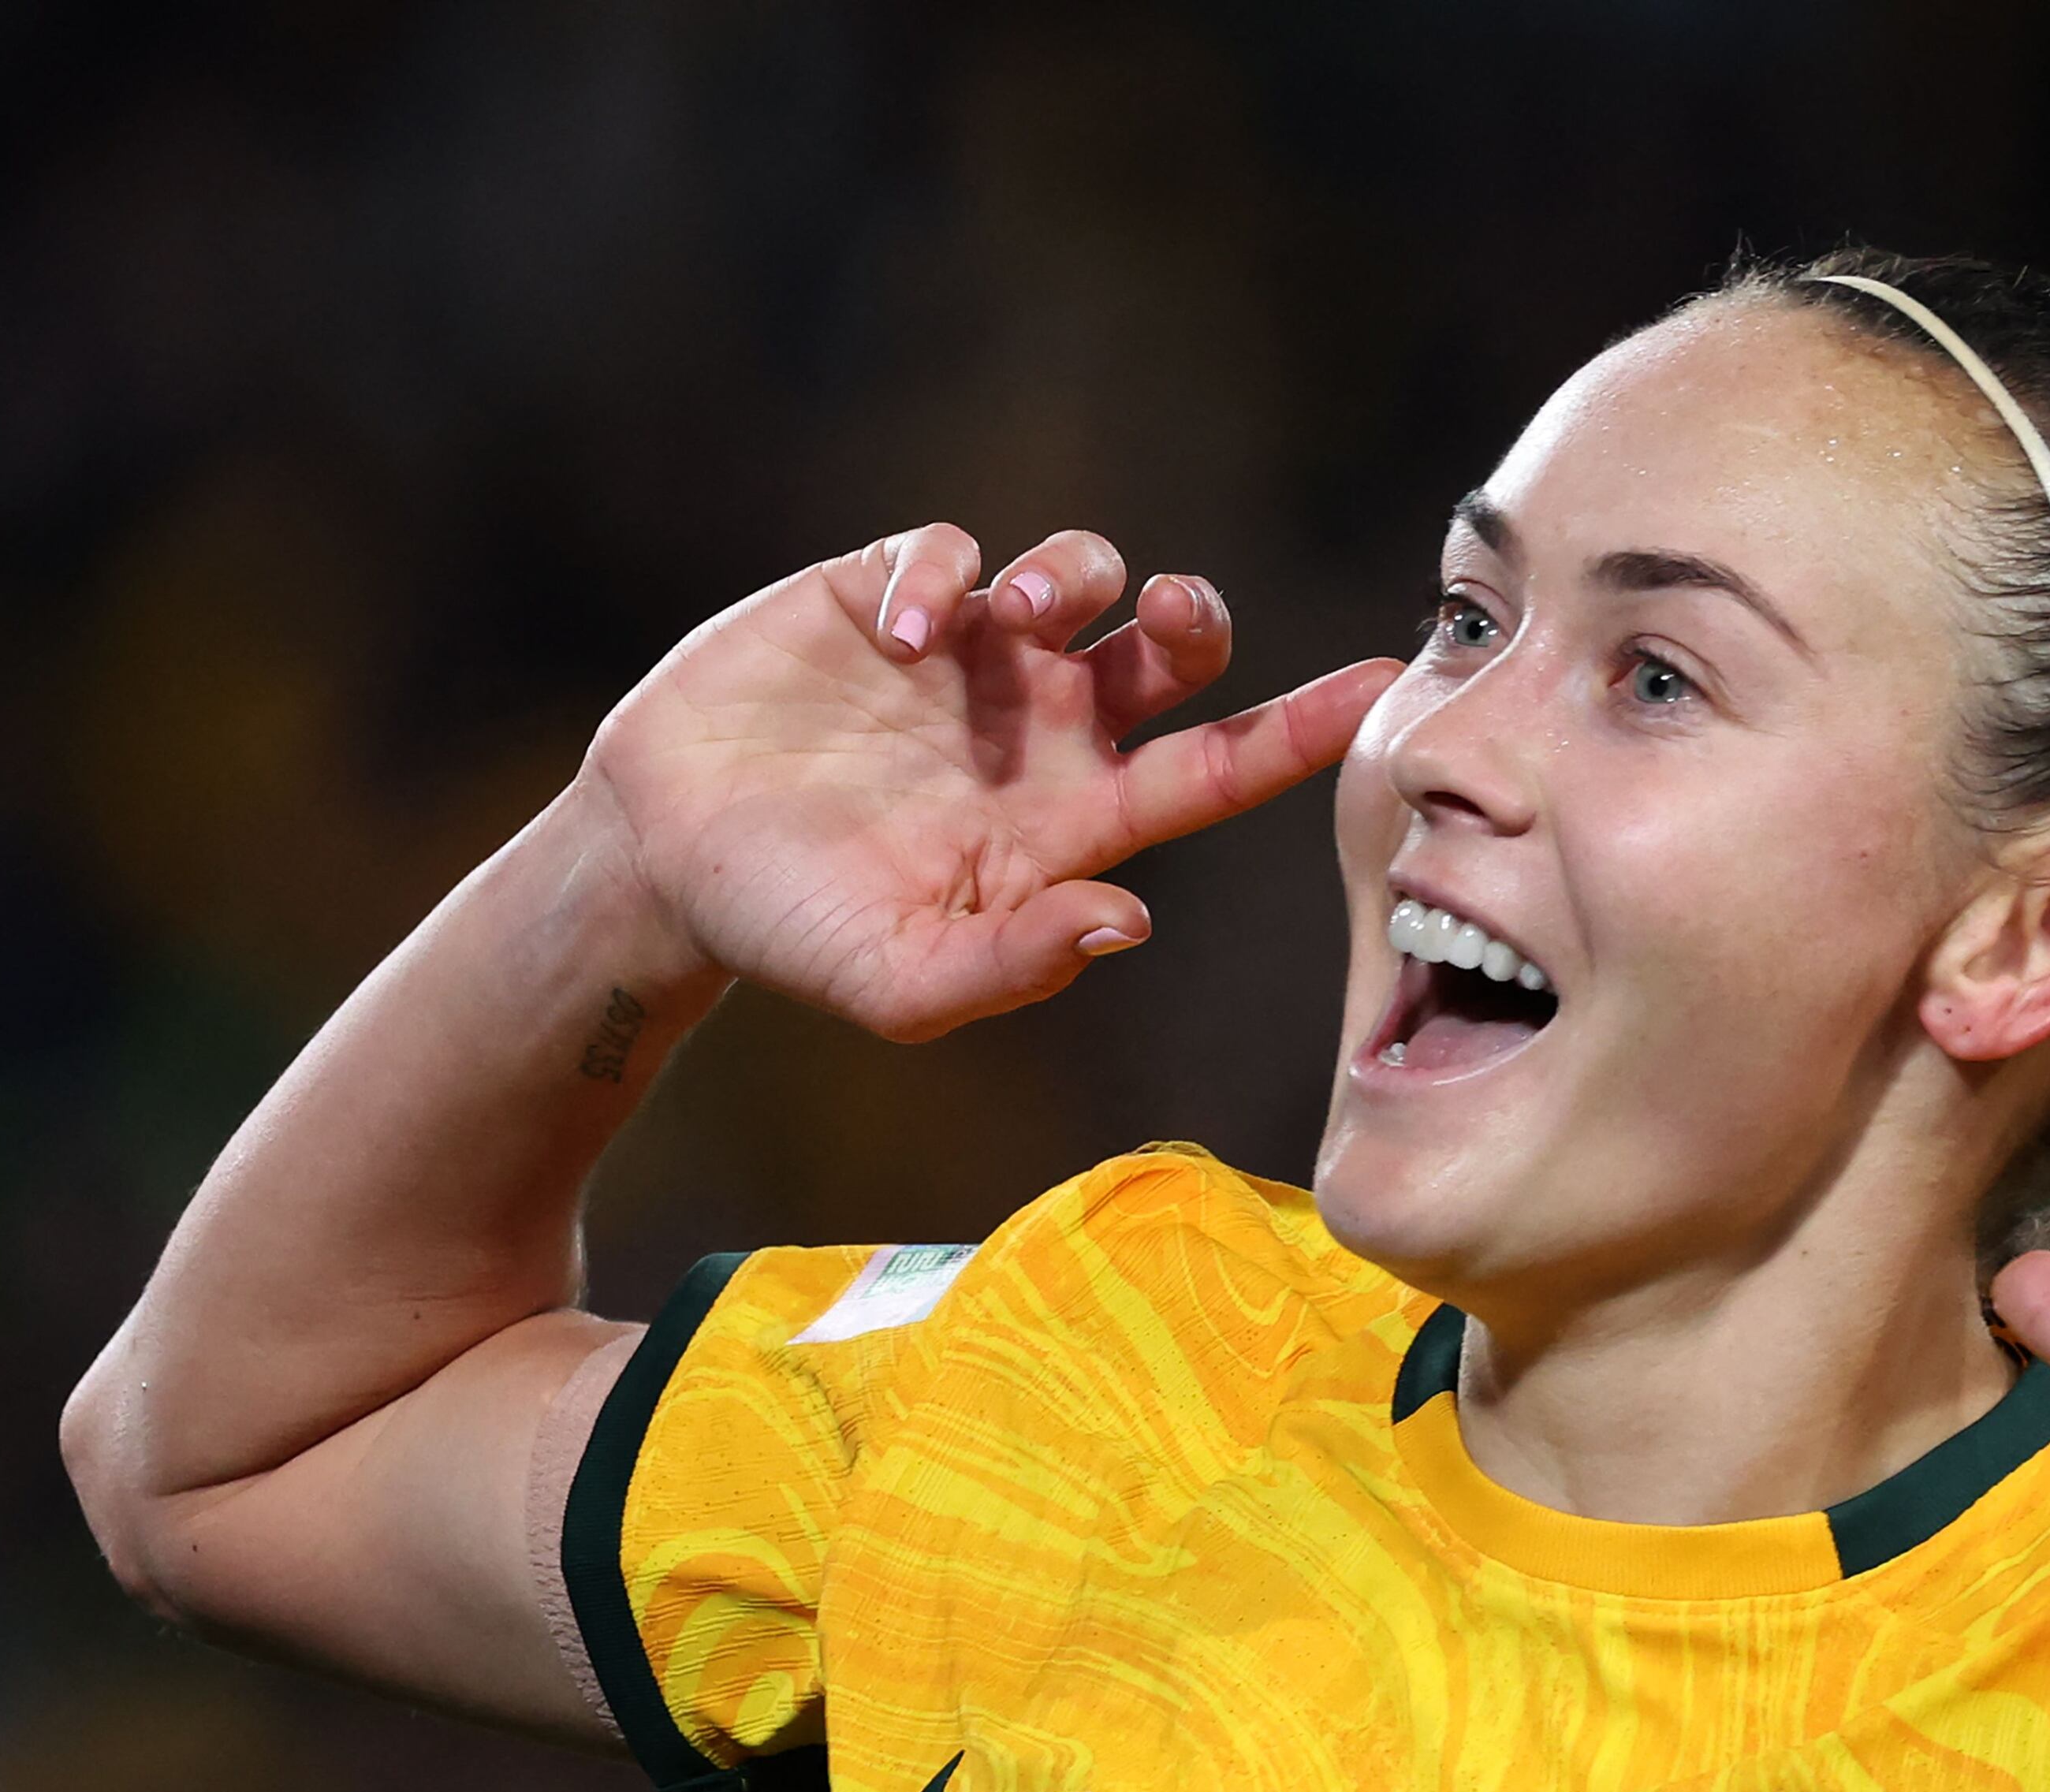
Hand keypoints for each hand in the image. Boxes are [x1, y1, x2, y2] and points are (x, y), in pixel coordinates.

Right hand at [576, 522, 1398, 1039]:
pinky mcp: (884, 594)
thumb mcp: (901, 982)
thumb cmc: (797, 934)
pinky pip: (948, 550)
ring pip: (1080, 575)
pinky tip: (897, 634)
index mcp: (1073, 818)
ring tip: (1002, 624)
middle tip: (1172, 615)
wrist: (670, 867)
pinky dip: (940, 574)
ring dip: (1066, 582)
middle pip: (1173, 646)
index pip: (1214, 768)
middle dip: (1197, 614)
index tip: (1380, 689)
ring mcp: (970, 657)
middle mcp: (1043, 724)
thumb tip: (1125, 924)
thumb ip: (1013, 965)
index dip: (1298, 728)